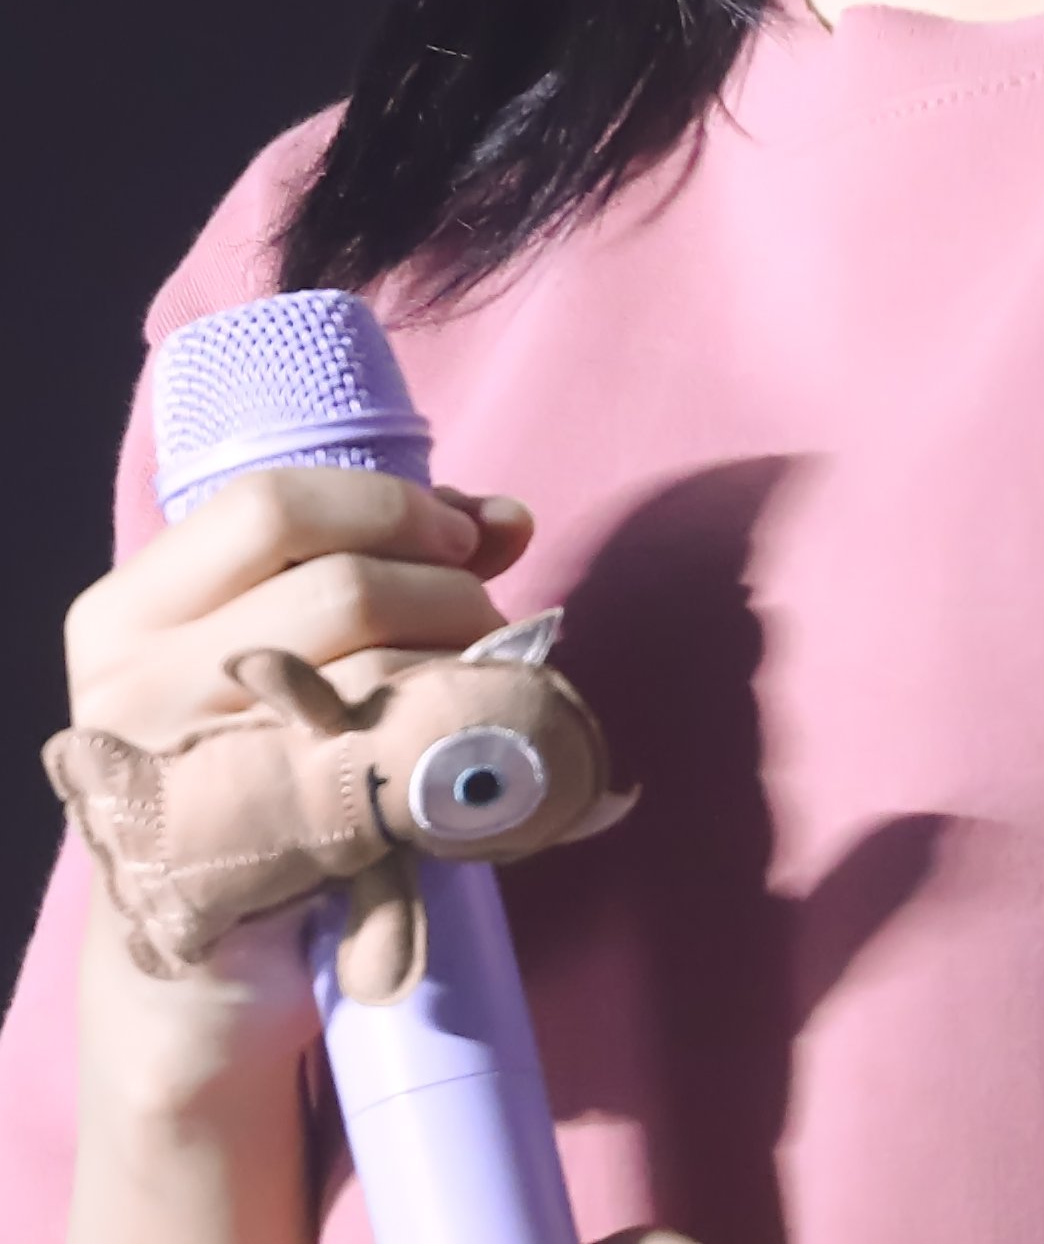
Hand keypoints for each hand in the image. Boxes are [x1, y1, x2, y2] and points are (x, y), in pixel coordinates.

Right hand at [63, 467, 532, 1109]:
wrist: (195, 949)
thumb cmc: (249, 756)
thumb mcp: (276, 639)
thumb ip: (376, 553)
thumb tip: (506, 518)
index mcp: (125, 611)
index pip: (270, 506)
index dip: (390, 506)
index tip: (464, 537)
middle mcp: (131, 689)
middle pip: (343, 587)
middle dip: (448, 594)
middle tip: (485, 625)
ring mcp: (187, 781)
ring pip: (375, 672)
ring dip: (463, 666)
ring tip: (480, 684)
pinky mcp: (257, 858)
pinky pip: (387, 771)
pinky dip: (454, 744)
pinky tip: (470, 751)